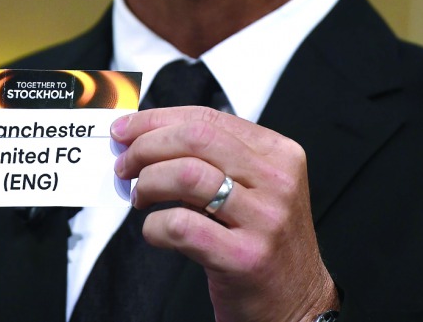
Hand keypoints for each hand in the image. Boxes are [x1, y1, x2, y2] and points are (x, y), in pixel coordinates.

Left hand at [111, 106, 337, 321]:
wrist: (297, 304)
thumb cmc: (265, 243)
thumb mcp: (254, 189)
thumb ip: (213, 161)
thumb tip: (147, 139)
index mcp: (279, 155)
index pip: (208, 118)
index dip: (157, 119)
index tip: (127, 129)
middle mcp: (277, 181)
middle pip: (195, 138)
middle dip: (146, 146)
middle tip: (125, 163)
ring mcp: (265, 220)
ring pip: (186, 175)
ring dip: (148, 183)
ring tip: (140, 197)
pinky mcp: (245, 258)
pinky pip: (182, 226)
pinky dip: (155, 226)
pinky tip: (155, 230)